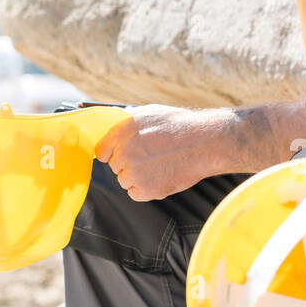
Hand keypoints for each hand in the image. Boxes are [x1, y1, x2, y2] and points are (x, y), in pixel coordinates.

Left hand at [95, 104, 232, 201]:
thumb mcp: (150, 113)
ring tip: (159, 165)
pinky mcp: (147, 190)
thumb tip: (115, 125)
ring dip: (137, 176)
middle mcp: (124, 152)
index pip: (101, 151)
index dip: (111, 152)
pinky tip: (161, 176)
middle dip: (127, 163)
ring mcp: (134, 173)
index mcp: (121, 132)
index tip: (119, 154)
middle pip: (114, 166)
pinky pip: (136, 194)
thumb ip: (128, 121)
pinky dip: (146, 189)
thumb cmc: (180, 126)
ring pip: (125, 180)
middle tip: (148, 157)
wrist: (204, 143)